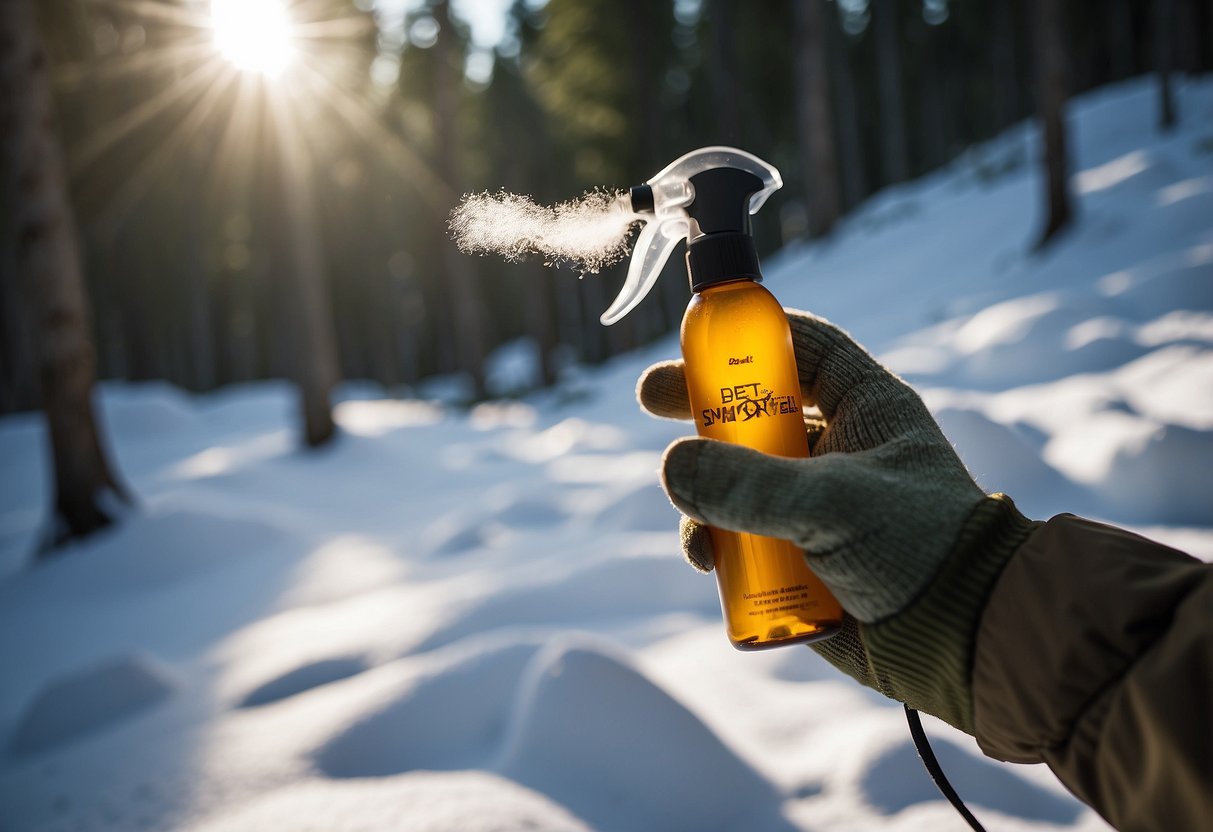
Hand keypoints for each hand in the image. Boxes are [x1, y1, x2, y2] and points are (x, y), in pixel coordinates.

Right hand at [637, 309, 1037, 731]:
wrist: (958, 641)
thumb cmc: (916, 550)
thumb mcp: (832, 504)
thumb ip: (748, 484)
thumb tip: (672, 467)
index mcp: (866, 407)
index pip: (804, 346)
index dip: (751, 335)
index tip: (695, 339)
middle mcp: (837, 446)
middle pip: (754, 406)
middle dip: (701, 405)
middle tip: (652, 398)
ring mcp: (813, 500)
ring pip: (736, 474)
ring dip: (703, 489)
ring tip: (696, 522)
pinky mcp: (798, 553)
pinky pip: (738, 532)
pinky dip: (714, 541)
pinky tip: (709, 562)